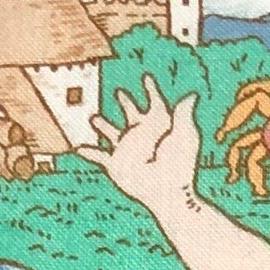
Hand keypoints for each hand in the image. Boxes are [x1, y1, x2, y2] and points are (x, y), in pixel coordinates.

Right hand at [77, 75, 199, 212]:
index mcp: (159, 126)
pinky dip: (88, 152)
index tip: (147, 78)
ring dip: (103, 125)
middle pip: (131, 114)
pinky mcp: (116, 165)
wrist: (167, 191)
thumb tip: (191, 95)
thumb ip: (184, 114)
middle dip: (126, 102)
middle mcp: (142, 135)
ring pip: (111, 133)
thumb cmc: (180, 165)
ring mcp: (128, 150)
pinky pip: (99, 156)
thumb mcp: (184, 135)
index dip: (151, 90)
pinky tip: (78, 148)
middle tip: (120, 91)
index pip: (155, 103)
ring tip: (94, 117)